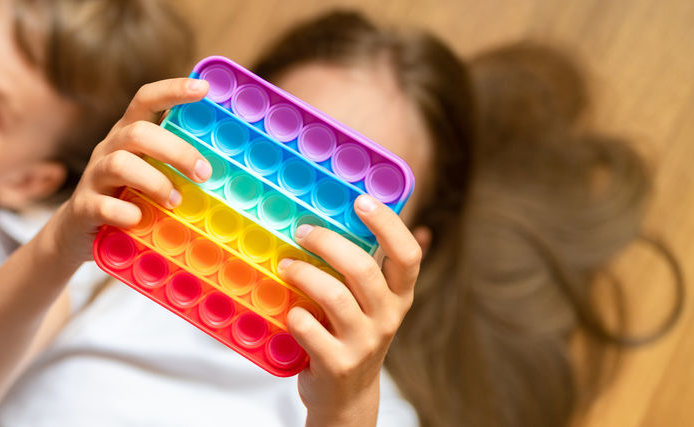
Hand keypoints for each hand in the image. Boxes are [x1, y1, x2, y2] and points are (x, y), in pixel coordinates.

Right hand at [45, 78, 211, 264]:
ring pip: (120, 165)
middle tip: (204, 174)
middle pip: (138, 133)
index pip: (144, 99)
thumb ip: (173, 164)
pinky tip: (140, 220)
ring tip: (175, 201)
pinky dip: (126, 214)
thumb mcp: (148, 174)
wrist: (77, 231)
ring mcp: (93, 178)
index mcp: (126, 135)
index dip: (172, 89)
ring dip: (155, 183)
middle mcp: (108, 149)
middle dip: (176, 151)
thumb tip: (223, 165)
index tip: (203, 89)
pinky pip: (103, 205)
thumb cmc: (126, 198)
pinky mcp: (83, 207)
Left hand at [279, 195, 423, 426]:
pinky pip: (309, 328)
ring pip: (334, 297)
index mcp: (399, 296)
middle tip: (302, 231)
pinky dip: (293, 315)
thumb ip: (366, 265)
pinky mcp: (337, 364)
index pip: (408, 255)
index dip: (388, 224)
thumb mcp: (370, 303)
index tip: (361, 201)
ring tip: (285, 265)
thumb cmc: (351, 335)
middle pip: (363, 270)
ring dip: (303, 274)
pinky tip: (287, 310)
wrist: (345, 397)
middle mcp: (387, 318)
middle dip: (327, 243)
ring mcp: (363, 343)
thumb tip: (360, 207)